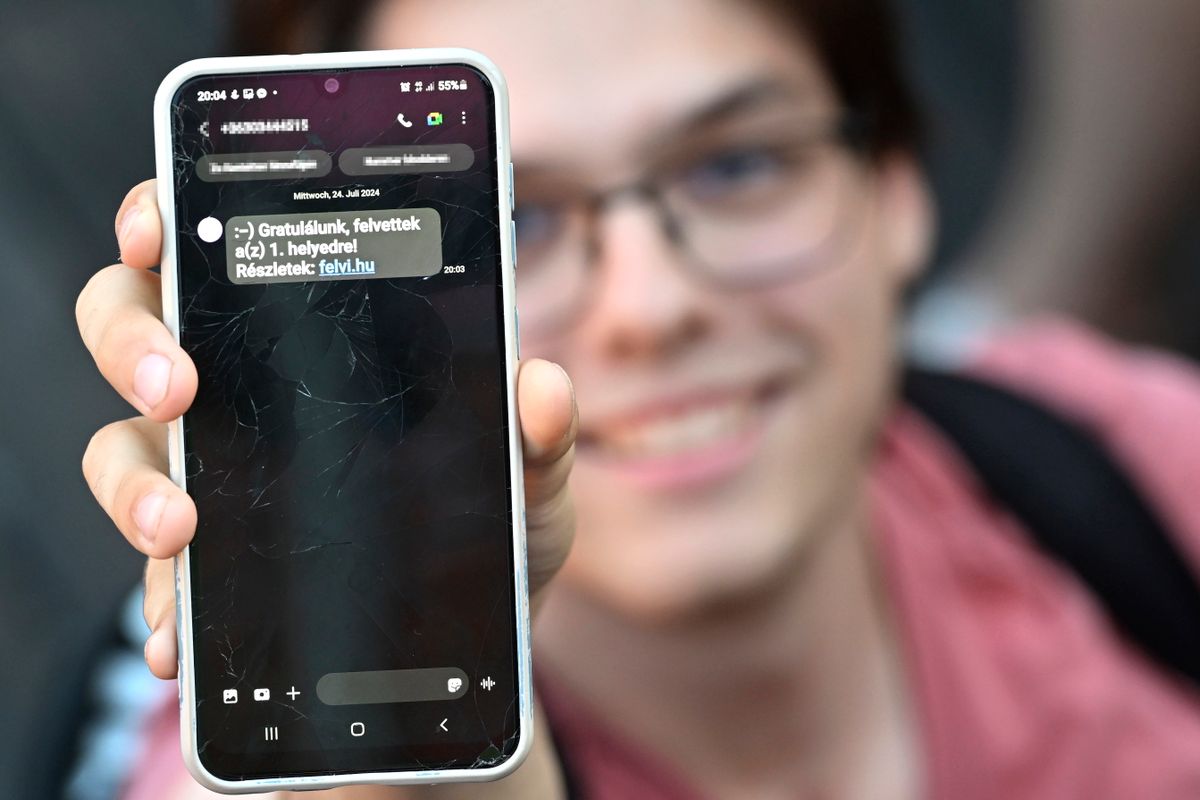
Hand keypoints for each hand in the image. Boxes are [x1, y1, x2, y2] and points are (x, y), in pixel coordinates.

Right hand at [76, 179, 577, 678]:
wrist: (476, 632)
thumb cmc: (497, 527)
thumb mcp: (528, 479)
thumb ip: (539, 435)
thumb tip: (541, 384)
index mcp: (319, 341)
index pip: (222, 253)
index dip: (167, 222)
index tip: (156, 229)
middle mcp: (248, 394)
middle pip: (138, 328)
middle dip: (132, 339)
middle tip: (175, 383)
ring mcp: (218, 478)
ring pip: (123, 446)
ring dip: (133, 479)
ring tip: (176, 525)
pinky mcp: (213, 565)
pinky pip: (157, 572)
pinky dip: (161, 600)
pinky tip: (179, 630)